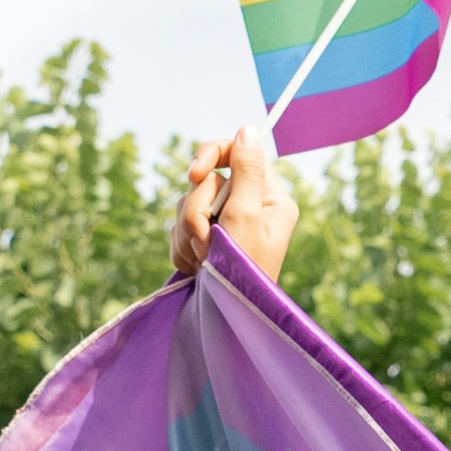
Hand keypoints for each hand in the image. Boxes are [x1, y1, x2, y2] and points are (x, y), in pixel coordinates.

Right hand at [173, 124, 297, 283]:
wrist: (226, 322)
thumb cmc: (243, 274)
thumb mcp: (247, 216)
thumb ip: (246, 171)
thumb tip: (249, 128)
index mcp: (271, 198)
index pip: (237, 153)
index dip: (209, 156)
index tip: (194, 174)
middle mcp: (251, 208)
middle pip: (206, 181)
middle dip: (197, 211)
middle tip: (206, 242)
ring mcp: (226, 226)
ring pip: (188, 204)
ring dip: (188, 233)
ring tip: (201, 261)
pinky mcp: (206, 243)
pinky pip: (180, 227)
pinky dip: (181, 247)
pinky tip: (194, 268)